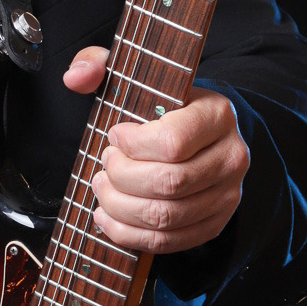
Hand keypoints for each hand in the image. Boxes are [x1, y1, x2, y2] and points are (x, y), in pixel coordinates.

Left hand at [62, 46, 249, 254]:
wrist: (204, 132)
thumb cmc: (163, 105)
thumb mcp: (135, 74)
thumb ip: (100, 64)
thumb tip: (75, 77)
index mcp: (216, 114)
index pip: (172, 142)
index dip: (131, 145)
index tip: (115, 136)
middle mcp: (231, 156)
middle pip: (167, 183)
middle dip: (121, 178)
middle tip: (104, 165)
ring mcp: (227, 194)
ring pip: (166, 217)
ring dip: (120, 207)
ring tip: (102, 189)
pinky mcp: (214, 223)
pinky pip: (170, 242)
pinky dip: (129, 235)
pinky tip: (107, 218)